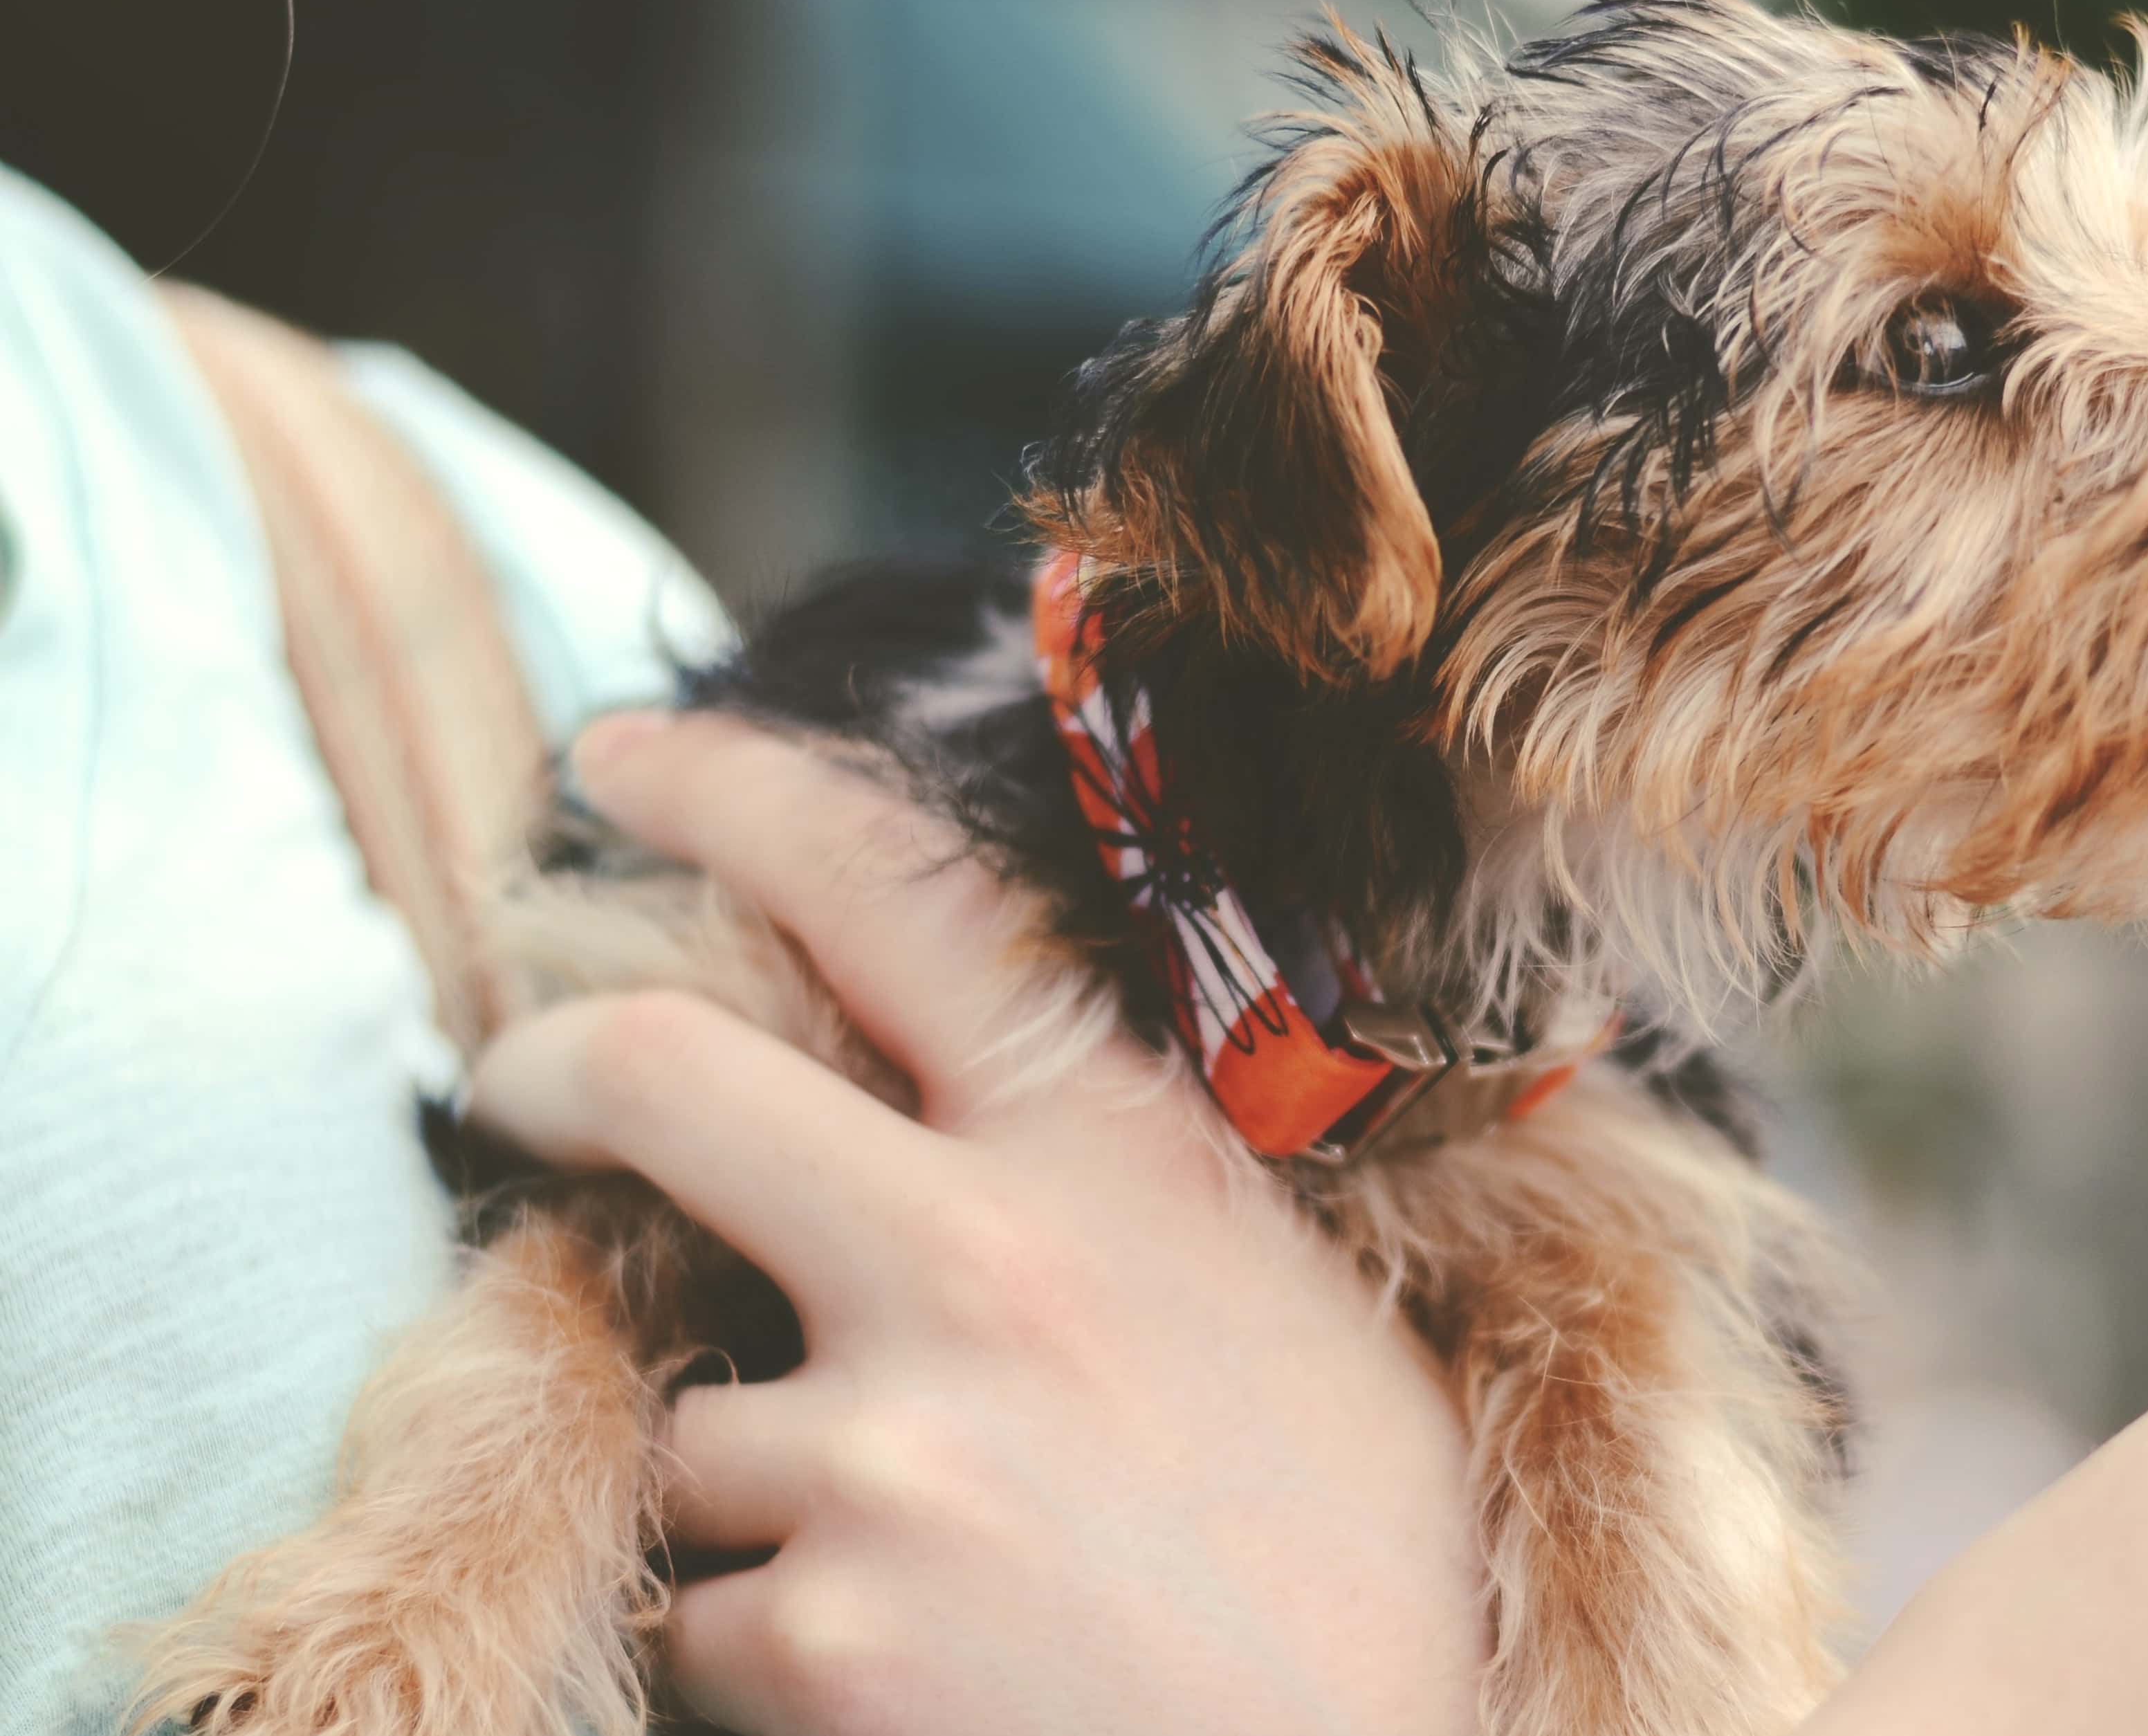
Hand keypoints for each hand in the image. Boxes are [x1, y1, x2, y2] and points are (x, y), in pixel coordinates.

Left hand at [469, 710, 1483, 1735]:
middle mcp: (983, 1267)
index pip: (894, 897)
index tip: (620, 763)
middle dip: (547, 1066)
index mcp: (1119, 1159)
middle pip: (665, 1075)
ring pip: (686, 1421)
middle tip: (513, 1081)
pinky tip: (922, 1672)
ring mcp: (885, 1454)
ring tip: (928, 1562)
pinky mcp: (817, 1638)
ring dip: (755, 1485)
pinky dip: (772, 1646)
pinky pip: (700, 1613)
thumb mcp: (1292, 1303)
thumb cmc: (1375, 1556)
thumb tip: (959, 1136)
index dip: (728, 792)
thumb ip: (1118, 1198)